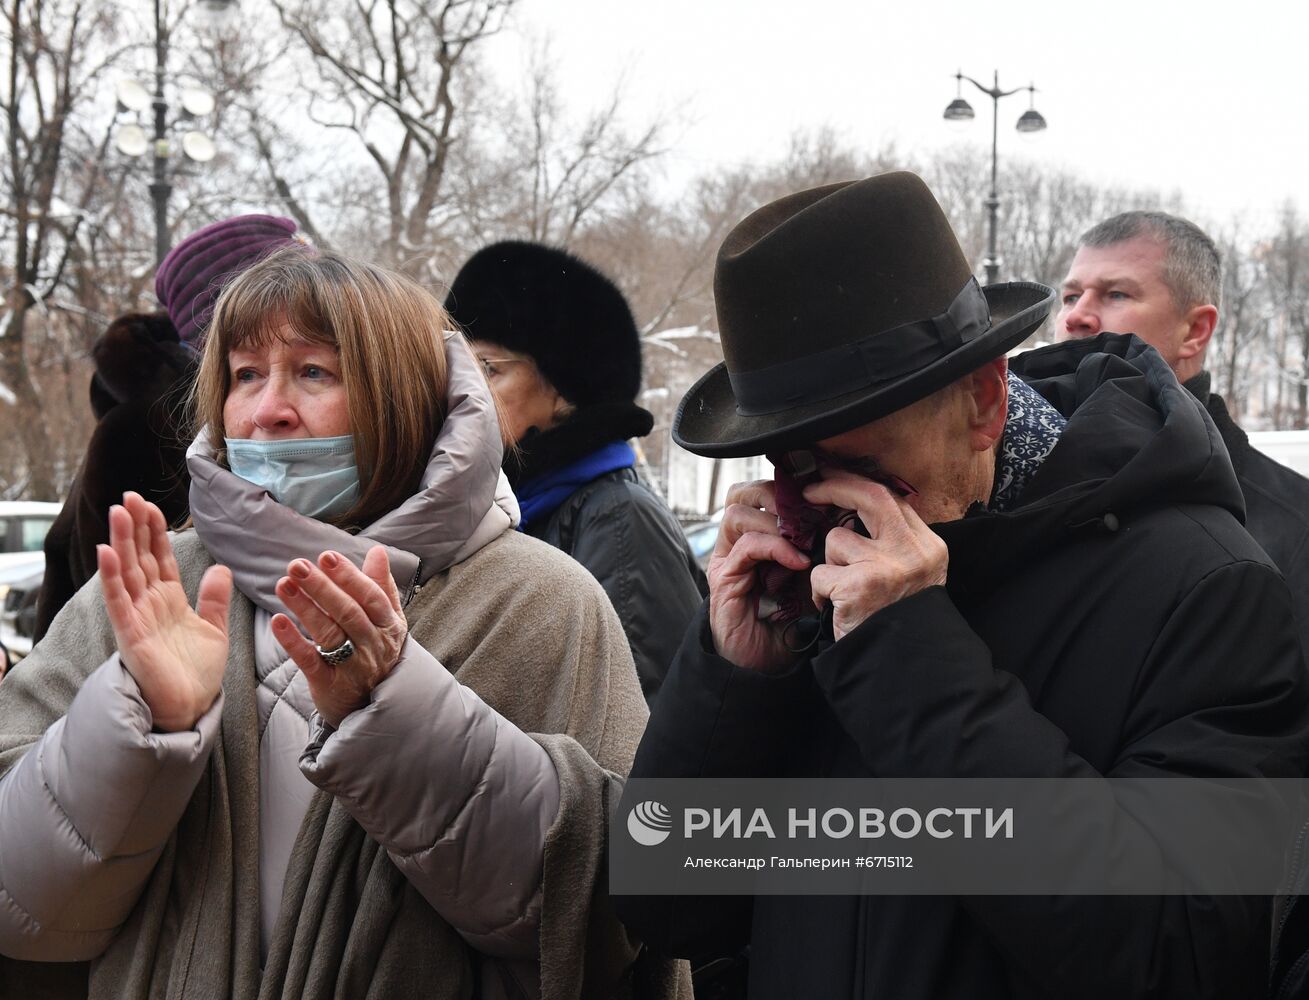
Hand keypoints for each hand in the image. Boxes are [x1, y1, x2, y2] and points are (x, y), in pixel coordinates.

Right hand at [98, 492, 231, 731]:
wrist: (190, 707)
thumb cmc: (196, 673)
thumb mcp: (214, 629)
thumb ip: (215, 598)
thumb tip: (222, 568)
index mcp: (170, 600)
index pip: (160, 558)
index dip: (155, 532)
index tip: (150, 505)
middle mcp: (150, 604)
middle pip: (140, 558)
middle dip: (135, 527)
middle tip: (128, 496)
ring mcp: (138, 617)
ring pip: (127, 572)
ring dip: (121, 542)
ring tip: (117, 512)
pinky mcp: (130, 634)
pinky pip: (119, 601)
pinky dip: (112, 577)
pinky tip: (107, 553)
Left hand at [270, 545, 408, 727]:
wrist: (374, 704)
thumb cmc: (377, 652)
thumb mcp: (387, 620)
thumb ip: (380, 585)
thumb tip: (377, 551)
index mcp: (387, 624)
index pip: (370, 596)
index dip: (349, 576)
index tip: (326, 557)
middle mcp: (373, 644)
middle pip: (348, 612)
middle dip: (322, 587)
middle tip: (297, 566)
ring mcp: (352, 665)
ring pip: (329, 633)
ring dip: (305, 608)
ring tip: (283, 584)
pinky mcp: (329, 684)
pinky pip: (311, 661)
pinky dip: (294, 642)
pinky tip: (278, 622)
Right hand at [707, 480, 811, 672]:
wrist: (768, 664)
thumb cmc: (792, 620)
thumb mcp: (810, 575)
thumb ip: (817, 546)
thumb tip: (845, 513)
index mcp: (753, 536)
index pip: (759, 492)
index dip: (786, 486)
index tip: (820, 493)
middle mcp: (734, 543)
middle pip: (741, 493)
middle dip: (774, 493)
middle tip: (807, 508)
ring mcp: (727, 560)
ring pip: (738, 513)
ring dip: (776, 521)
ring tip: (804, 538)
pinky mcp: (724, 579)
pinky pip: (747, 546)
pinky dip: (776, 547)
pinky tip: (800, 562)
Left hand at [804, 469, 947, 639]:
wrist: (904, 668)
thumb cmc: (899, 622)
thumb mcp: (914, 576)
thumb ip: (894, 542)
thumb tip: (855, 503)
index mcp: (929, 547)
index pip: (891, 498)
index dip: (857, 484)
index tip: (834, 478)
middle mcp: (912, 552)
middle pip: (870, 497)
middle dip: (835, 487)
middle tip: (809, 491)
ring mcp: (886, 568)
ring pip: (835, 541)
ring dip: (828, 564)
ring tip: (843, 591)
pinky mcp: (859, 587)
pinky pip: (820, 574)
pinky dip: (820, 592)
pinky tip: (836, 609)